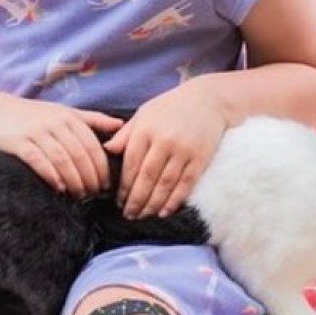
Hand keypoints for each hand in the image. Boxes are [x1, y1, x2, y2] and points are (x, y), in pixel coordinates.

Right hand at [0, 100, 123, 197]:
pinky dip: (50, 174)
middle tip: (93, 194)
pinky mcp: (18, 142)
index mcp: (69, 117)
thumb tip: (121, 124)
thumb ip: (93, 119)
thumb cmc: (35, 116)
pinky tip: (57, 187)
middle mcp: (54, 123)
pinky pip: (37, 160)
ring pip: (62, 158)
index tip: (105, 185)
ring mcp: (36, 131)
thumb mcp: (66, 113)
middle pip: (79, 154)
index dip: (101, 167)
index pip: (92, 146)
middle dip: (89, 177)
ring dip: (73, 180)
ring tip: (79, 195)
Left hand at [105, 89, 226, 218]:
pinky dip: (173, 201)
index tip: (119, 201)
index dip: (124, 186)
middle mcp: (164, 141)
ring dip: (152, 204)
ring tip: (143, 215)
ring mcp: (183, 150)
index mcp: (146, 130)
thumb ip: (125, 134)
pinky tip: (164, 212)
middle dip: (136, 200)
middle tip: (129, 215)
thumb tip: (107, 150)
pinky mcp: (200, 158)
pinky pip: (185, 185)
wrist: (208, 99)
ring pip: (165, 185)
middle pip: (146, 178)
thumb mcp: (144, 114)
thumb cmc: (170, 107)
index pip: (131, 165)